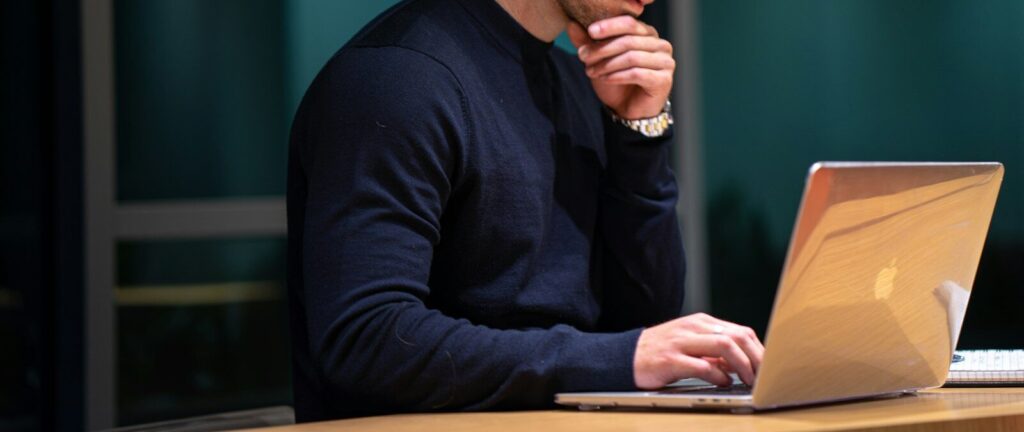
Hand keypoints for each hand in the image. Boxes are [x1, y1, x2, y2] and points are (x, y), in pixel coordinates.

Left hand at [567, 16, 674, 119]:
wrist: (628, 110)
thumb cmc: (617, 82)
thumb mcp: (599, 60)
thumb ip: (588, 43)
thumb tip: (572, 25)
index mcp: (648, 34)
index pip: (630, 23)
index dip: (610, 26)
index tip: (590, 32)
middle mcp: (661, 45)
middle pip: (629, 40)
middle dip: (602, 49)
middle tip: (583, 57)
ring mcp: (665, 62)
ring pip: (632, 57)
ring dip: (607, 64)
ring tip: (591, 72)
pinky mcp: (663, 80)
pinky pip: (637, 73)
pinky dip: (618, 76)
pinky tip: (605, 79)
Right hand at [633, 313, 764, 388]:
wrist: (625, 357)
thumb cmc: (661, 353)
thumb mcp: (690, 346)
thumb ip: (714, 353)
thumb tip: (741, 365)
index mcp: (700, 323)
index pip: (740, 332)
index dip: (759, 351)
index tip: (766, 368)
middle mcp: (692, 328)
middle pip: (736, 337)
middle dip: (756, 358)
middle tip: (763, 377)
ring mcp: (681, 342)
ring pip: (724, 346)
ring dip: (742, 365)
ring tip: (747, 380)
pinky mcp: (670, 360)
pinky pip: (702, 365)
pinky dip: (718, 375)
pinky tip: (723, 383)